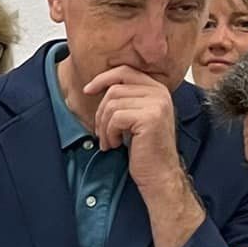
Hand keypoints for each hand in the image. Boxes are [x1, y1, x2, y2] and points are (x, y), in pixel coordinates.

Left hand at [84, 66, 184, 196]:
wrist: (159, 174)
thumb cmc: (144, 150)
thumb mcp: (135, 118)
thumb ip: (126, 100)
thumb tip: (99, 87)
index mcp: (157, 89)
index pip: (125, 71)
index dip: (103, 78)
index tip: (87, 90)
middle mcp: (159, 93)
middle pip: (114, 89)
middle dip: (101, 113)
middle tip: (102, 133)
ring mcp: (156, 104)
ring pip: (112, 104)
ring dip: (104, 127)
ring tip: (109, 142)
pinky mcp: (150, 117)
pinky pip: (115, 118)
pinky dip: (109, 134)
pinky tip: (115, 145)